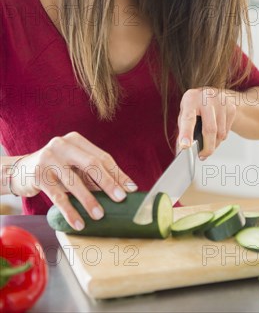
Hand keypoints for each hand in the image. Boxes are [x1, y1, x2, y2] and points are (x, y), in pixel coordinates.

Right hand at [11, 132, 137, 230]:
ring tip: (99, 215)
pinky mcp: (38, 175)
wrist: (21, 171)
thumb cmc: (56, 169)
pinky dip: (70, 211)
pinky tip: (78, 223)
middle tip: (120, 199)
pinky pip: (58, 196)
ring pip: (74, 181)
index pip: (102, 157)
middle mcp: (62, 145)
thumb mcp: (74, 166)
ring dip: (89, 200)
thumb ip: (93, 174)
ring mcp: (49, 159)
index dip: (118, 174)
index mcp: (76, 140)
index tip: (131, 189)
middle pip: (91, 164)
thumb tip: (122, 189)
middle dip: (108, 182)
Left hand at [177, 87, 236, 158]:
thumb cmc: (196, 106)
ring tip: (208, 143)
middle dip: (207, 147)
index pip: (188, 118)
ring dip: (214, 144)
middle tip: (202, 155)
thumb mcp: (185, 113)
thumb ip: (182, 130)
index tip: (185, 145)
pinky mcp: (231, 107)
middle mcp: (207, 97)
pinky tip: (216, 132)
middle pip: (209, 129)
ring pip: (220, 133)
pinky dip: (221, 138)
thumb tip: (181, 150)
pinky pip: (227, 132)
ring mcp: (221, 101)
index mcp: (191, 98)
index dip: (186, 133)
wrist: (214, 95)